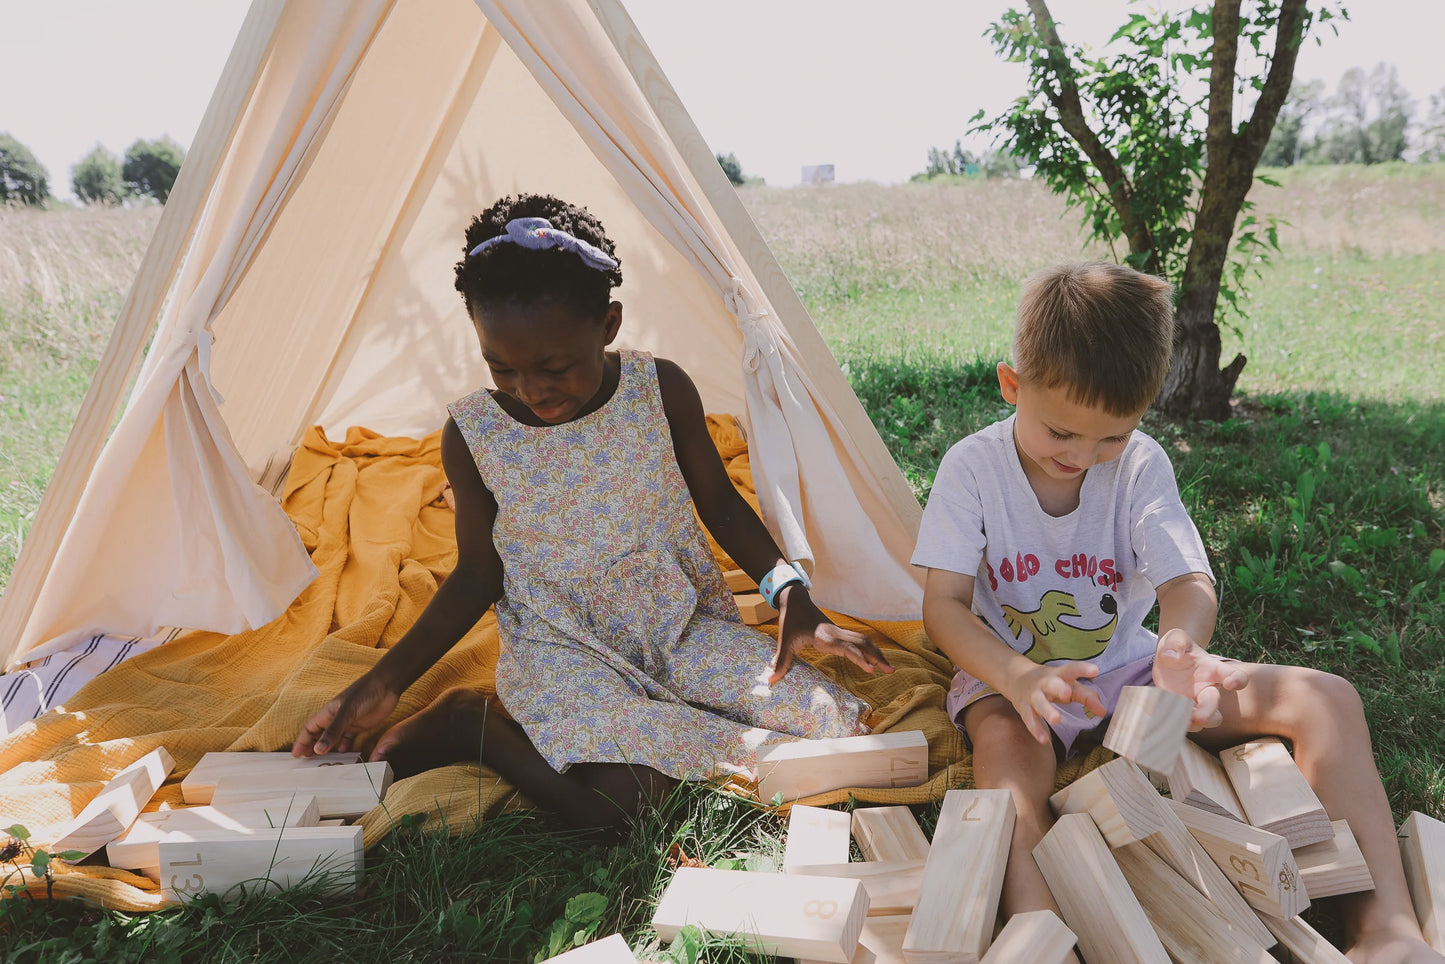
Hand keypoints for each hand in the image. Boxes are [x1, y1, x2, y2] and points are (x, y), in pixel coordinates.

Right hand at [292, 670, 401, 756]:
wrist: (386, 685)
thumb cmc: (364, 693)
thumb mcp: (346, 712)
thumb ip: (333, 731)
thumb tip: (317, 749)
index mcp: (328, 712)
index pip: (309, 729)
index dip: (301, 741)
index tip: (295, 755)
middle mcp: (335, 718)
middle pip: (319, 735)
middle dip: (311, 747)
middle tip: (306, 762)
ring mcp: (347, 722)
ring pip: (333, 738)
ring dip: (328, 748)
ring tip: (322, 762)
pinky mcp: (360, 725)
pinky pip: (348, 737)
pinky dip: (345, 745)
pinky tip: (344, 752)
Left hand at [769, 585, 893, 683]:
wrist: (796, 601)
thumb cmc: (791, 621)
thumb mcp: (784, 641)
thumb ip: (780, 661)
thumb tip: (770, 680)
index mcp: (824, 637)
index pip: (846, 648)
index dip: (859, 658)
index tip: (870, 669)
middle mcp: (836, 633)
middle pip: (863, 644)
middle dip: (877, 657)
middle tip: (890, 671)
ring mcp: (840, 632)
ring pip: (864, 641)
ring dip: (877, 653)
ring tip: (889, 668)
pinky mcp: (840, 633)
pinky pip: (860, 640)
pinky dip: (871, 649)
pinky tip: (876, 658)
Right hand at [1004, 661, 1105, 744]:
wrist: (1016, 678)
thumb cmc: (1051, 683)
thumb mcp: (1069, 685)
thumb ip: (1087, 697)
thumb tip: (1103, 712)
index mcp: (1058, 675)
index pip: (1071, 670)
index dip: (1082, 669)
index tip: (1095, 670)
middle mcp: (1044, 683)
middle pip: (1051, 683)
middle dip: (1058, 688)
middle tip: (1067, 694)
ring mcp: (1033, 695)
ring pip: (1039, 702)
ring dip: (1047, 710)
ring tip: (1057, 720)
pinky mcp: (1024, 708)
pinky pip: (1030, 719)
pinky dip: (1036, 729)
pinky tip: (1044, 739)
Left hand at [1152, 628, 1248, 729]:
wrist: (1169, 659)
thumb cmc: (1176, 647)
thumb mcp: (1175, 638)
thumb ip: (1176, 641)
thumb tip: (1172, 655)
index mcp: (1213, 670)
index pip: (1234, 675)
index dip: (1238, 680)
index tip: (1231, 684)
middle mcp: (1208, 690)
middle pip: (1215, 708)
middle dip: (1207, 714)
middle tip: (1193, 716)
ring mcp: (1196, 703)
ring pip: (1204, 722)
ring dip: (1192, 724)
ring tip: (1174, 717)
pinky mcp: (1182, 711)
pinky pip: (1185, 724)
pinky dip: (1175, 724)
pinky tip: (1161, 716)